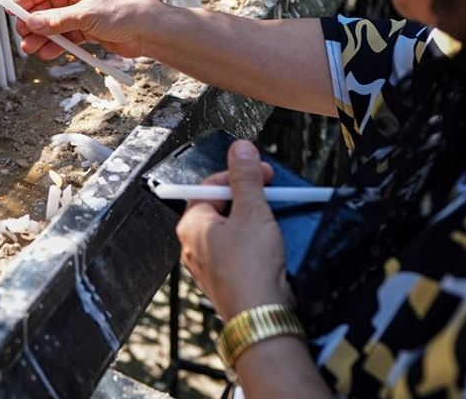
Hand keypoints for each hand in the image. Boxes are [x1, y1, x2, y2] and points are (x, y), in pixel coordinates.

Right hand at [9, 0, 162, 58]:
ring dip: (43, 36)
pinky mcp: (91, 29)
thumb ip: (56, 20)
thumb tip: (31, 23)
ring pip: (56, 24)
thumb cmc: (125, 12)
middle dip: (34, 22)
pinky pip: (68, 36)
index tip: (12, 10)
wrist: (152, 31)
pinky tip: (46, 53)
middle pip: (49, 7)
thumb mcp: (86, 15)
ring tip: (30, 49)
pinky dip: (57, 44)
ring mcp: (86, 13)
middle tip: (21, 35)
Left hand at [176, 140, 293, 320]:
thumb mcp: (252, 211)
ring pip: (231, 230)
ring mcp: (208, 265)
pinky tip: (271, 245)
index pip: (210, 186)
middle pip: (220, 207)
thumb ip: (246, 178)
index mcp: (191, 224)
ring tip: (274, 220)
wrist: (261, 316)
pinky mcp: (225, 281)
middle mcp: (193, 245)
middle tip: (271, 194)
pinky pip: (238, 252)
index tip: (262, 173)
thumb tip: (240, 149)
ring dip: (254, 221)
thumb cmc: (250, 268)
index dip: (239, 175)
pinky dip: (254, 244)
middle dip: (248, 198)